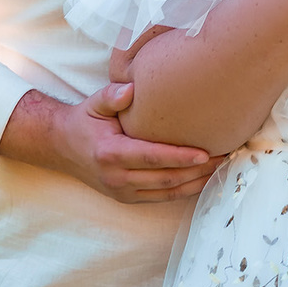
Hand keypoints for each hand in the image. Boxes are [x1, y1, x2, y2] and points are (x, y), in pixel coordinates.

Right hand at [0, 83, 221, 203]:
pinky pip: (161, 198)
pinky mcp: (127, 198)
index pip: (152, 158)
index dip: (180, 157)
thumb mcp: (94, 104)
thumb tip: (131, 88)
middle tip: (225, 156)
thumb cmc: (84, 120)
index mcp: (110, 154)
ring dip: (196, 182)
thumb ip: (112, 96)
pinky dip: (184, 190)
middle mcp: (117, 178)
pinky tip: (203, 179)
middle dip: (198, 170)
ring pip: (167, 192)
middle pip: (165, 178)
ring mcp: (122, 192)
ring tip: (222, 167)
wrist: (61, 147)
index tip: (205, 153)